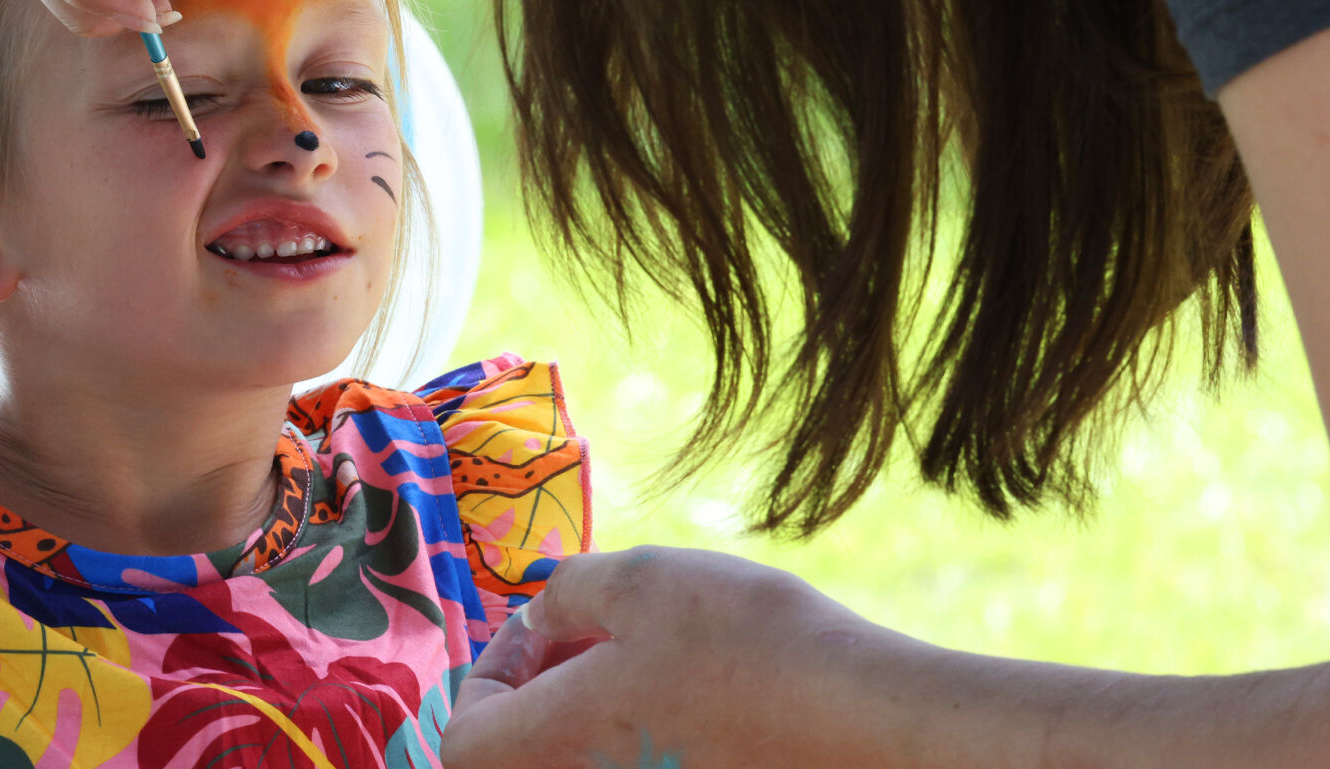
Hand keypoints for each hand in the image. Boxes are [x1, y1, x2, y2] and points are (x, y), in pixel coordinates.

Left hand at [442, 546, 899, 768]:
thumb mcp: (643, 580)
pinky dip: (640, 744)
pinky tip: (693, 702)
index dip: (487, 674)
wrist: (868, 725)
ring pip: (582, 764)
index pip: (462, 739)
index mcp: (552, 749)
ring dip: (592, 716)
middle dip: (543, 690)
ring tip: (652, 661)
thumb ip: (565, 593)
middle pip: (521, 757)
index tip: (544, 629)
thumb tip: (538, 616)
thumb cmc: (750, 646)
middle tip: (597, 635)